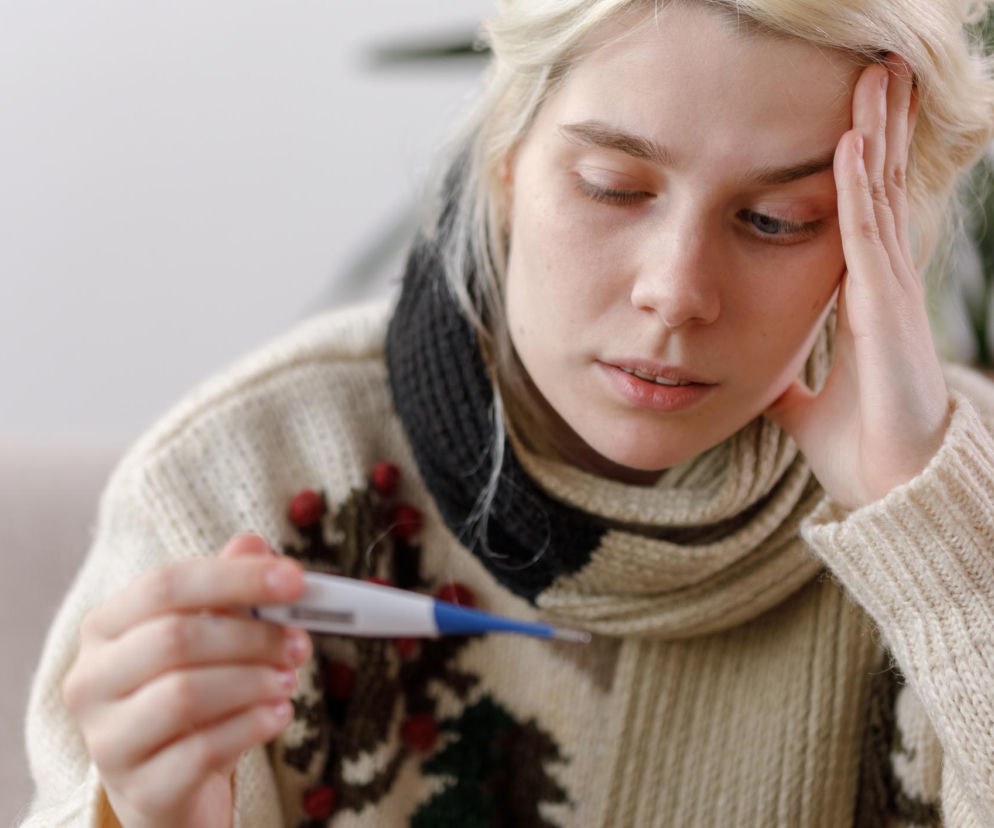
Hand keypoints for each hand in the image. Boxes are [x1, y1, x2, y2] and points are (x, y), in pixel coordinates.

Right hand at [62, 534, 309, 827]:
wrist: (172, 783)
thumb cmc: (193, 692)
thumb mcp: (211, 635)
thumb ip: (229, 588)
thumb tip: (255, 543)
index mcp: (105, 627)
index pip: (166, 585)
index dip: (236, 577)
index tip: (297, 579)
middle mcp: (91, 680)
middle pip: (176, 638)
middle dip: (253, 636)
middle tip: (301, 643)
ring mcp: (108, 740)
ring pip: (185, 695)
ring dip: (254, 681)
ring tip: (289, 680)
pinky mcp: (139, 790)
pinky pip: (201, 751)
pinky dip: (252, 726)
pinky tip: (278, 715)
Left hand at [765, 56, 949, 510]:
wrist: (891, 489)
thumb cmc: (861, 450)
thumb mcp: (806, 406)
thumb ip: (788, 385)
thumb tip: (758, 380)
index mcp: (860, 302)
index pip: (859, 217)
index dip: (859, 167)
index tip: (852, 120)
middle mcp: (879, 286)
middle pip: (877, 190)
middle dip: (877, 130)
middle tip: (875, 72)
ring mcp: (886, 292)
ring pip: (878, 196)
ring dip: (873, 135)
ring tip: (873, 77)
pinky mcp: (882, 307)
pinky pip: (865, 233)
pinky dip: (857, 185)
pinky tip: (850, 142)